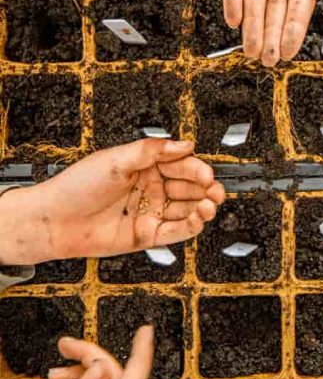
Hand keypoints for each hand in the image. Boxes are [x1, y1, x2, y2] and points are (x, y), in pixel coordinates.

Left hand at [0, 139, 224, 264]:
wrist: (52, 221)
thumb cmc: (75, 187)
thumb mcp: (115, 159)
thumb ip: (152, 150)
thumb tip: (184, 144)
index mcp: (146, 166)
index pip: (181, 164)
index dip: (197, 169)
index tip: (207, 173)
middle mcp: (151, 188)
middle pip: (189, 187)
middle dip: (206, 188)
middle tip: (216, 190)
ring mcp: (150, 212)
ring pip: (187, 209)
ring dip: (203, 207)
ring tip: (210, 205)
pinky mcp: (147, 235)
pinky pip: (176, 231)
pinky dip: (191, 225)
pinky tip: (199, 218)